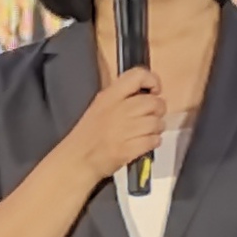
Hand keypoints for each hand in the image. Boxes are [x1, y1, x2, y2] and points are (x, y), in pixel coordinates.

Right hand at [71, 64, 170, 186]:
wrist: (78, 159)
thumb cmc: (87, 135)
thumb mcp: (99, 106)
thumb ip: (121, 97)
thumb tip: (145, 93)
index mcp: (109, 96)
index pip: (138, 76)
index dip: (152, 81)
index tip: (154, 90)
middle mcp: (119, 110)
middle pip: (154, 102)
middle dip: (158, 110)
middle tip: (153, 115)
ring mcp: (125, 130)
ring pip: (157, 122)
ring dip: (157, 127)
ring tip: (149, 131)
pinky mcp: (130, 148)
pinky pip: (154, 140)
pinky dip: (153, 141)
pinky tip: (146, 142)